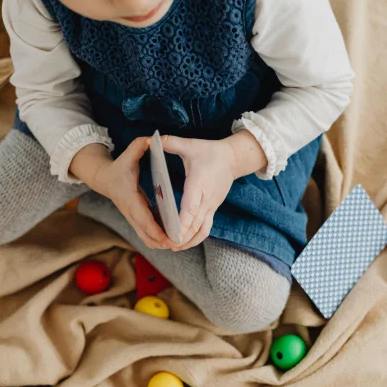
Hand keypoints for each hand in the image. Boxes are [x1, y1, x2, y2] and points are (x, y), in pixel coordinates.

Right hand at [72, 139, 172, 249]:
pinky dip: (158, 238)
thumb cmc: (119, 167)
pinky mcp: (136, 220)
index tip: (167, 237)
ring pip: (146, 238)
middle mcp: (130, 211)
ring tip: (177, 243)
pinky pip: (147, 234)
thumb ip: (139, 146)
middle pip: (145, 233)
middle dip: (161, 241)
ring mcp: (133, 218)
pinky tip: (172, 238)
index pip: (142, 217)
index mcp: (129, 197)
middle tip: (178, 244)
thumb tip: (150, 139)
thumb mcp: (128, 154)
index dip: (155, 229)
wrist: (104, 179)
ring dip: (160, 243)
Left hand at [162, 131, 266, 250]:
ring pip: (202, 229)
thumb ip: (171, 143)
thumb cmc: (210, 152)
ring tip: (174, 247)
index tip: (174, 233)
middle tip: (168, 244)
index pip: (191, 206)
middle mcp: (207, 198)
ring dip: (190, 240)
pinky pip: (205, 227)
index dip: (183, 221)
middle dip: (183, 236)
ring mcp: (212, 206)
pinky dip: (195, 237)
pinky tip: (183, 242)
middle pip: (196, 223)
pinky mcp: (213, 209)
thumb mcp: (190, 145)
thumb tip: (153, 139)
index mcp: (200, 183)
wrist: (233, 159)